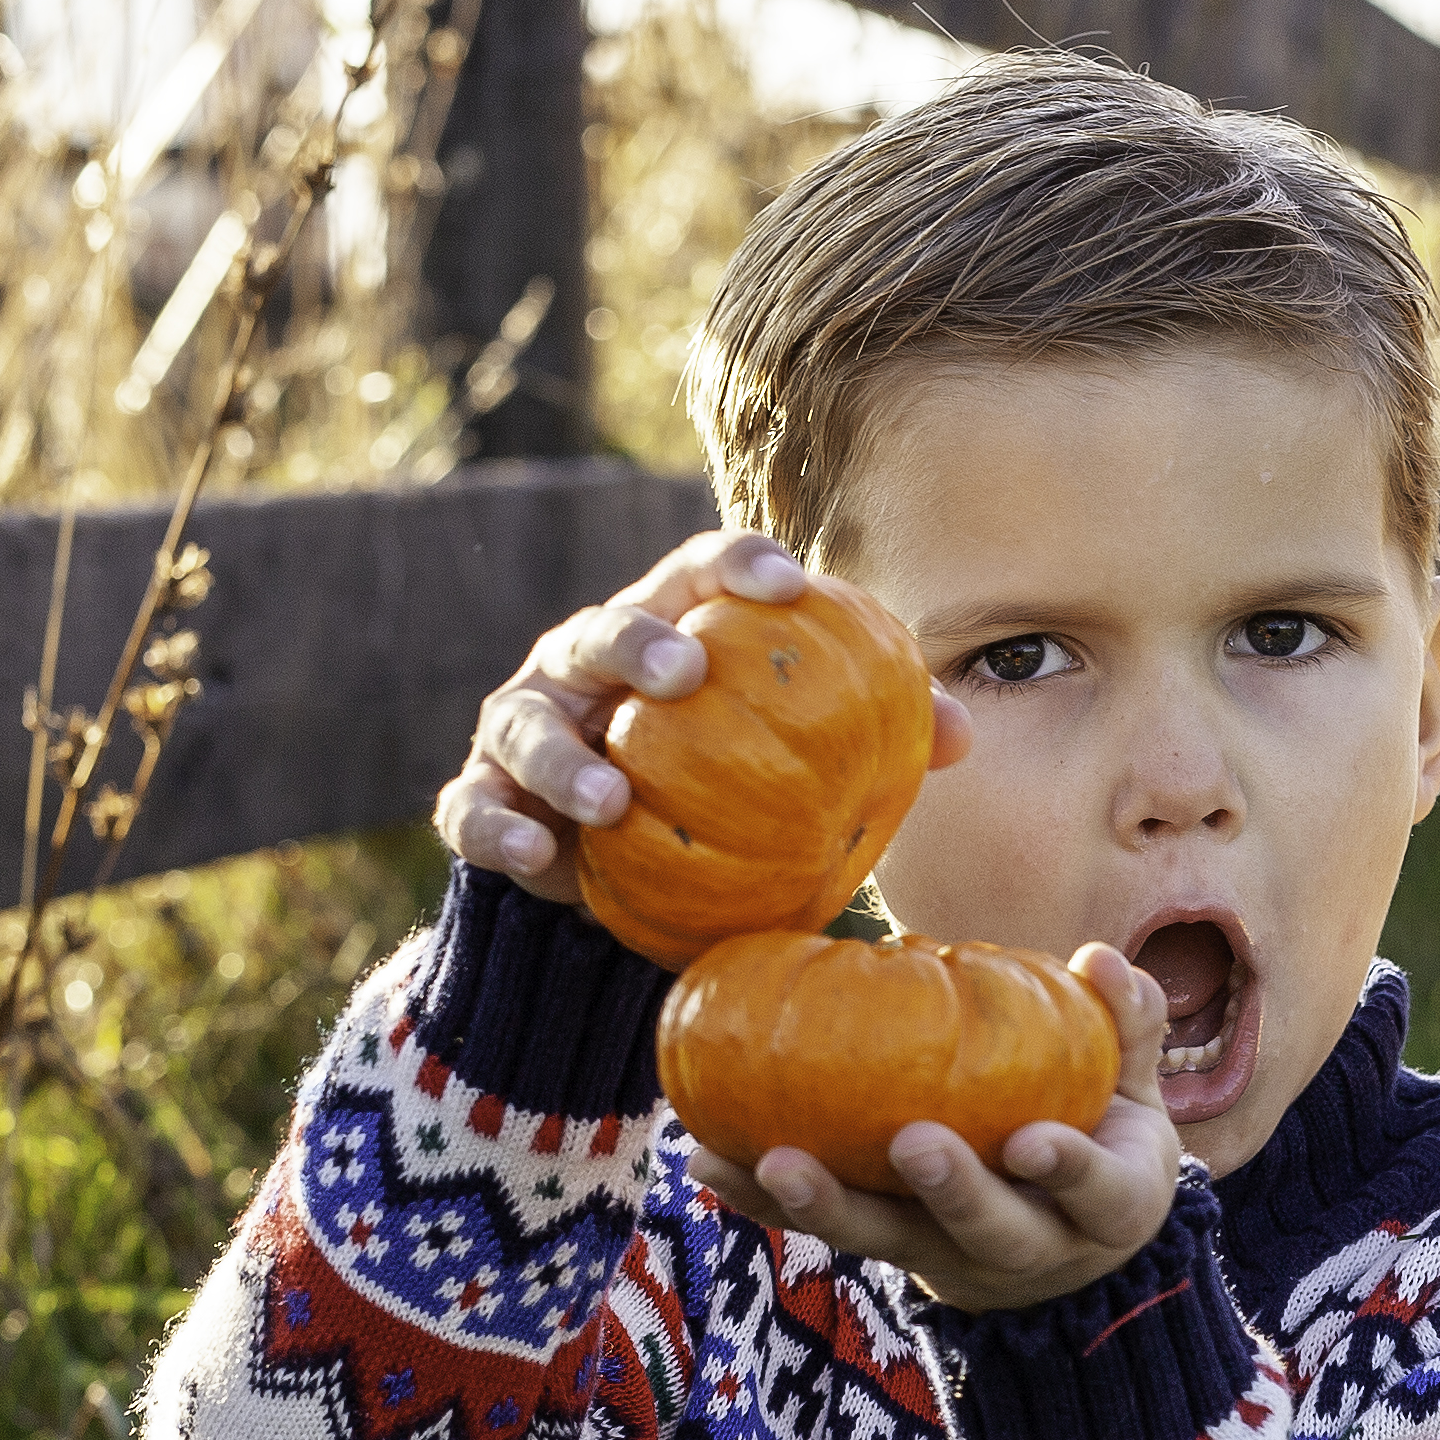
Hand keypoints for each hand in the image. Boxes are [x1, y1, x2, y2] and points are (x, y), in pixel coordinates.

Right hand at [430, 528, 972, 898]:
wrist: (614, 874)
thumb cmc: (724, 789)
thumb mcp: (798, 767)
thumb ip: (875, 739)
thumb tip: (963, 732)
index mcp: (666, 632)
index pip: (698, 576)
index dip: (736, 565)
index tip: (787, 580)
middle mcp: (587, 665)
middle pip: (605, 630)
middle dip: (638, 642)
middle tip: (684, 671)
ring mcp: (528, 727)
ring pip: (527, 722)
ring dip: (565, 757)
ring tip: (612, 797)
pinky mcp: (484, 798)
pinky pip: (475, 808)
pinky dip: (494, 827)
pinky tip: (527, 851)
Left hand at [740, 948, 1188, 1315]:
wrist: (1064, 1252)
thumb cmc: (1101, 1145)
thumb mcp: (1133, 1096)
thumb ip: (1129, 1028)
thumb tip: (1102, 960)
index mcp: (1104, 1208)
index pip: (1095, 1195)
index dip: (1068, 1172)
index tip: (1034, 1142)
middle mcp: (1025, 1246)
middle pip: (987, 1232)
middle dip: (951, 1192)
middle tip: (912, 1142)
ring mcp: (945, 1254)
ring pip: (885, 1239)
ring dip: (826, 1204)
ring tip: (769, 1158)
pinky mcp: (884, 1245)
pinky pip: (821, 1225)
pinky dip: (762, 1198)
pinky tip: (706, 1156)